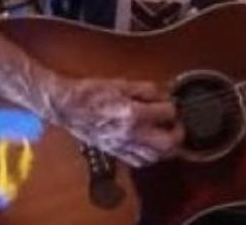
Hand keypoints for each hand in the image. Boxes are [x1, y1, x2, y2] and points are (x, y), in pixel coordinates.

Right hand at [46, 77, 183, 167]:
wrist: (67, 106)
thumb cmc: (91, 92)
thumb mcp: (123, 83)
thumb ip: (147, 90)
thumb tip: (163, 96)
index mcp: (132, 114)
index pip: (168, 113)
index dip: (173, 106)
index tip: (171, 103)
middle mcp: (129, 134)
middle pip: (167, 145)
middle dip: (178, 134)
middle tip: (177, 124)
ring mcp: (122, 146)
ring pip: (155, 157)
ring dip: (166, 148)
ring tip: (167, 136)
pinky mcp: (115, 152)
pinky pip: (139, 162)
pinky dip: (150, 156)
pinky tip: (151, 146)